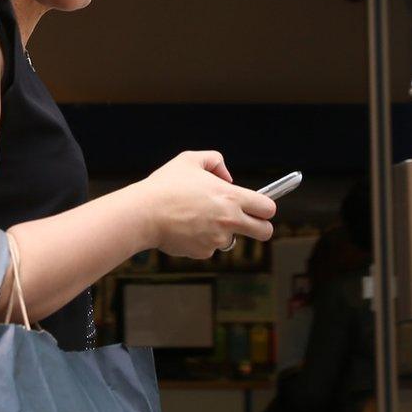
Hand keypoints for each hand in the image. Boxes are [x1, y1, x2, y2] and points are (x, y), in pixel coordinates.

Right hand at [129, 151, 276, 260]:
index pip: (268, 208)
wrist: (144, 213)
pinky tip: (184, 228)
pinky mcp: (203, 252)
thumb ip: (215, 161)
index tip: (259, 207)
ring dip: (220, 231)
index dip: (266, 208)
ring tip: (196, 218)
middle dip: (261, 228)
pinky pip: (209, 247)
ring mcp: (217, 238)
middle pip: (264, 232)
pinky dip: (200, 240)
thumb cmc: (165, 185)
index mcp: (231, 197)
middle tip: (248, 223)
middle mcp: (229, 220)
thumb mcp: (189, 159)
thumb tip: (227, 177)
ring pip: (230, 239)